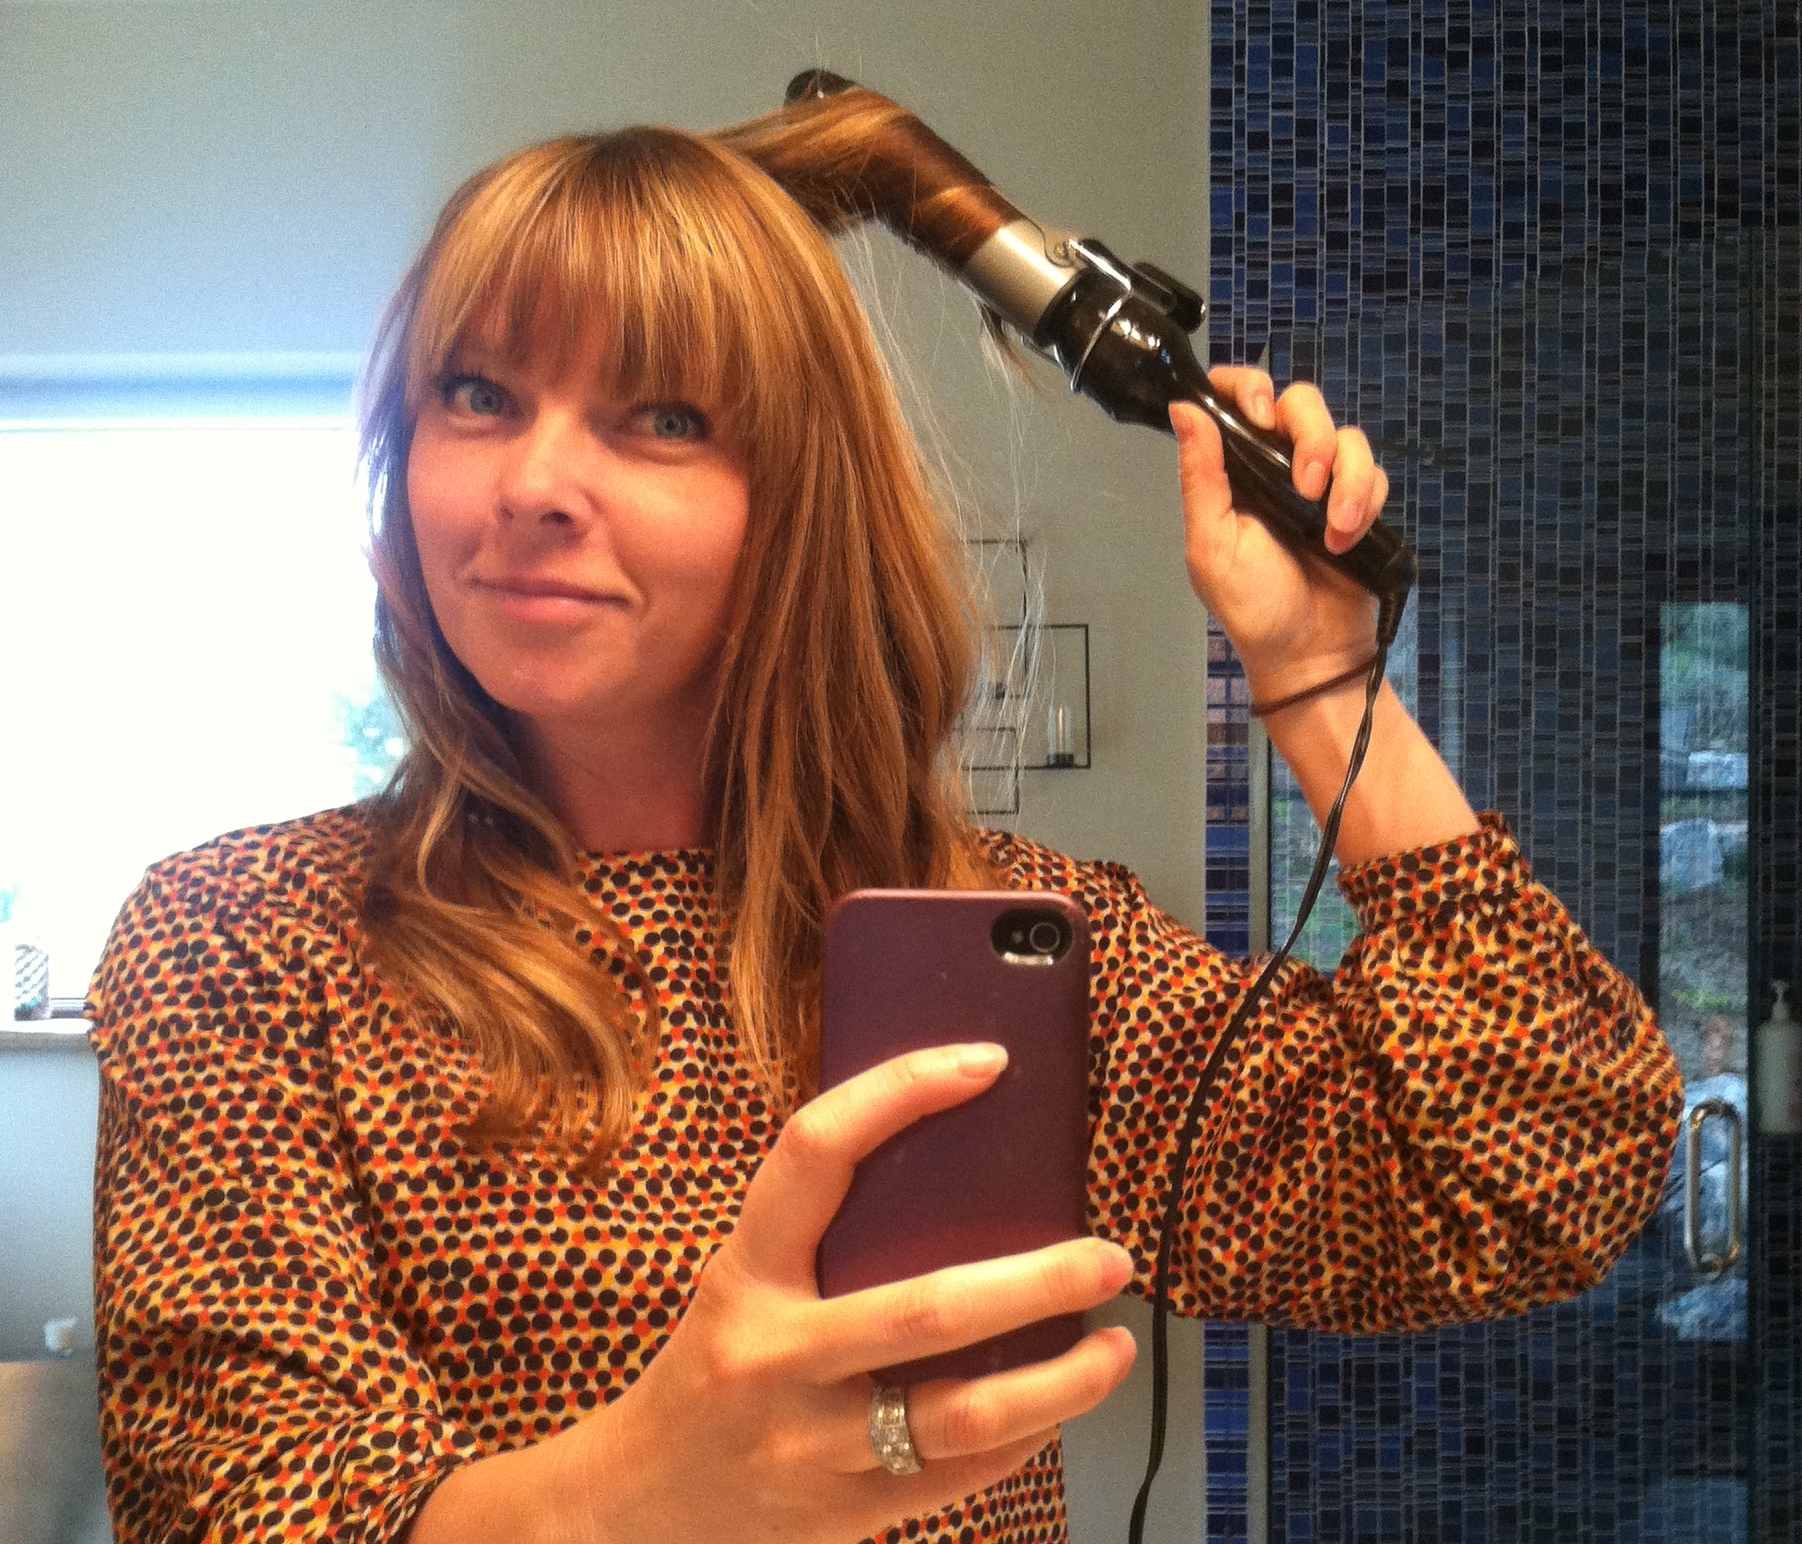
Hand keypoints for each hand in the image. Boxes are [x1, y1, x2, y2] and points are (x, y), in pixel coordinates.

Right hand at [557, 1044, 1135, 1543]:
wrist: (632, 1508)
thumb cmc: (715, 1367)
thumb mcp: (747, 1284)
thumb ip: (827, 1237)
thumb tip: (970, 1169)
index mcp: (748, 1271)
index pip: (816, 1152)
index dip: (900, 1092)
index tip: (987, 1062)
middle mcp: (775, 1354)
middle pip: (926, 1309)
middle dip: (1036, 1280)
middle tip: (1108, 1254)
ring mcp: (811, 1443)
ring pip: (961, 1415)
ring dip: (1059, 1382)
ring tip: (1116, 1345)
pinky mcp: (845, 1512)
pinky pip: (959, 1475)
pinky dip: (1026, 1436)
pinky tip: (1061, 1405)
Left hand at [1171, 369, 1391, 701]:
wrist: (1310, 653)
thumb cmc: (1252, 607)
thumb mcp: (1212, 545)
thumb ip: (1200, 477)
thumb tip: (1183, 410)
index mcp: (1232, 472)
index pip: (1236, 399)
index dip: (1247, 387)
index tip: (1256, 415)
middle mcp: (1275, 467)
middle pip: (1300, 404)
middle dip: (1309, 435)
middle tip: (1304, 484)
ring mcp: (1321, 483)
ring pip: (1346, 435)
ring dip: (1346, 476)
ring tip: (1332, 526)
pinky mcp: (1358, 503)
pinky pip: (1374, 472)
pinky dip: (1365, 501)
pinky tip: (1347, 539)